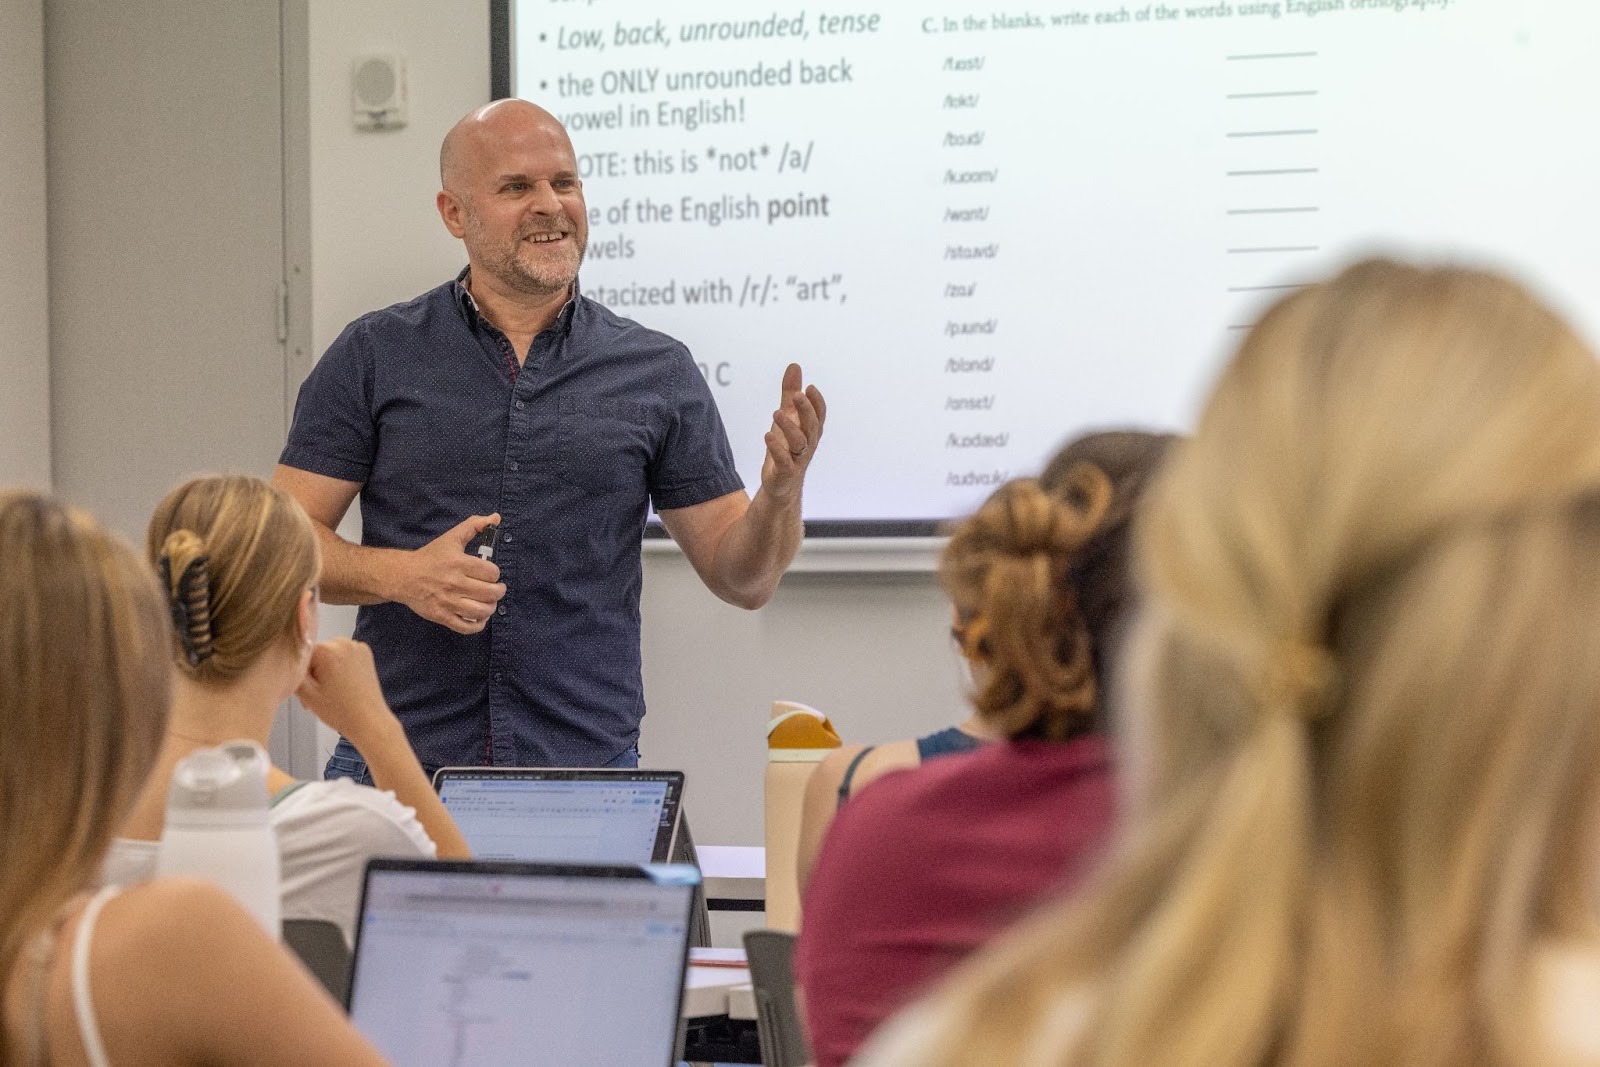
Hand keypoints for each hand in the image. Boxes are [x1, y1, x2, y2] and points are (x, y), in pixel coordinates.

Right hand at [296, 638, 401, 750]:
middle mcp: (344, 643)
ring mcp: (357, 647)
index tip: (306, 688)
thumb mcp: (307, 694)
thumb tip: (287, 661)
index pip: (301, 653)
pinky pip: (343, 656)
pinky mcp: (366, 654)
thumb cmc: (342, 712)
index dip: (301, 672)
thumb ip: (293, 673)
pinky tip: (341, 686)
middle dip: (313, 672)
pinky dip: (339, 668)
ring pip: (329, 655)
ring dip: (325, 670)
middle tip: (317, 694)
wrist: (369, 722)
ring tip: (330, 692)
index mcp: (327, 650)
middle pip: (316, 653)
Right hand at [397, 513, 505, 633]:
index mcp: (458, 563)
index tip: (490, 574)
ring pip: (481, 611)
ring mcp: (448, 602)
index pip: (491, 572)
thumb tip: (496, 518)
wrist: (403, 576)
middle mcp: (454, 583)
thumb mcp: (452, 537)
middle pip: (490, 593)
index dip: (495, 574)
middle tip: (496, 589)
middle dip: (498, 591)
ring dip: (491, 607)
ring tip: (489, 602)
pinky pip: (466, 627)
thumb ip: (474, 526)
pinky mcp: (442, 616)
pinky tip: (479, 617)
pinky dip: (478, 624)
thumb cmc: (431, 557)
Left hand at [760, 363, 825, 500]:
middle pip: (812, 426)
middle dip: (806, 411)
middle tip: (797, 395)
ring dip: (789, 427)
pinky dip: (777, 449)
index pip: (819, 415)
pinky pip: (784, 461)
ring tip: (776, 413)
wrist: (781, 483)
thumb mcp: (787, 416)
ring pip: (800, 442)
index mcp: (810, 430)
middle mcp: (808, 444)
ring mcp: (798, 459)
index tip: (810, 387)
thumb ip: (790, 393)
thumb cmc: (786, 446)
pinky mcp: (785, 472)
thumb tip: (795, 366)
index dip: (817, 402)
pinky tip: (768, 436)